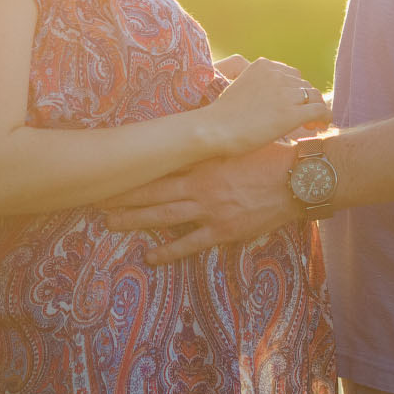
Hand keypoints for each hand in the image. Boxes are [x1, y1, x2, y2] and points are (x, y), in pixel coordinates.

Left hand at [103, 143, 298, 264]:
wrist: (297, 179)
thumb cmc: (270, 156)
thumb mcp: (238, 143)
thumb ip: (213, 143)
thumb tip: (190, 137)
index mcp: (203, 160)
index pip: (160, 163)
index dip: (134, 168)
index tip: (111, 168)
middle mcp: (200, 184)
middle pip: (153, 190)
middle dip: (124, 195)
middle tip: (96, 198)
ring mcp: (209, 209)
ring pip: (163, 215)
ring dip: (135, 219)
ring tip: (110, 223)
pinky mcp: (222, 230)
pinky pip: (190, 243)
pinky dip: (169, 251)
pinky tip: (150, 257)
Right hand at [201, 57, 328, 157]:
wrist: (215, 129)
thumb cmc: (222, 115)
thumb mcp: (240, 87)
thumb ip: (258, 86)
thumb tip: (272, 100)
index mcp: (263, 65)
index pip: (292, 74)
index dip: (295, 90)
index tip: (294, 104)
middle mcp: (276, 75)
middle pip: (304, 85)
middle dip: (306, 100)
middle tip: (305, 118)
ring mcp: (285, 93)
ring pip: (315, 97)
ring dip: (316, 110)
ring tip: (313, 124)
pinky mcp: (292, 113)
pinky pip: (320, 110)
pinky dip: (325, 118)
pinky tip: (321, 127)